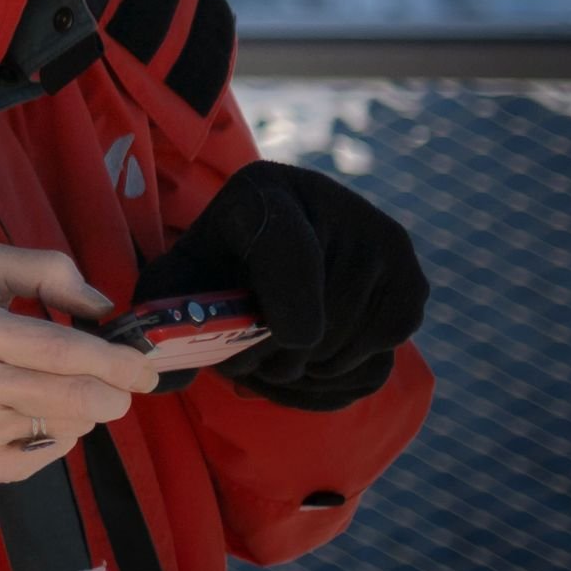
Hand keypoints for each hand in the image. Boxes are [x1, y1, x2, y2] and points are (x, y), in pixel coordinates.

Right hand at [0, 245, 155, 484]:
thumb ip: (46, 270)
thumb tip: (101, 308)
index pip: (57, 351)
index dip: (113, 360)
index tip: (145, 367)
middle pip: (74, 398)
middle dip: (115, 392)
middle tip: (121, 384)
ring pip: (70, 426)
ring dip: (83, 409)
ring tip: (54, 388)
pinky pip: (52, 453)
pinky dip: (59, 433)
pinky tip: (32, 413)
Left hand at [132, 160, 427, 410]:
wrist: (272, 250)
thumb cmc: (216, 269)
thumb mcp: (177, 283)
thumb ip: (158, 320)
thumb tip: (162, 379)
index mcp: (264, 191)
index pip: (288, 251)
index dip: (283, 311)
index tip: (266, 347)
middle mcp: (335, 204)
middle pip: (322, 315)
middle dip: (278, 359)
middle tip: (249, 364)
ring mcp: (383, 241)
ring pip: (351, 342)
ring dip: (307, 372)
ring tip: (274, 359)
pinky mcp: (411, 282)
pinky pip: (382, 352)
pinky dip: (343, 373)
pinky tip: (311, 360)